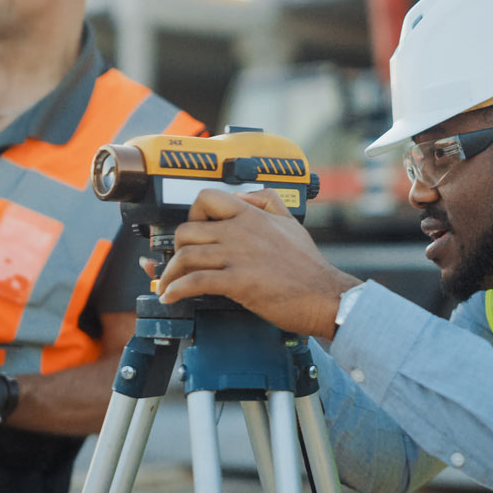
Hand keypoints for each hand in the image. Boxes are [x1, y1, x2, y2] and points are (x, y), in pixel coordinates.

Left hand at [157, 188, 361, 338]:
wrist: (324, 295)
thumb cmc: (309, 266)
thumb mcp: (290, 221)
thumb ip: (267, 201)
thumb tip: (243, 196)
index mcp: (250, 215)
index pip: (206, 198)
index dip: (192, 213)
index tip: (193, 230)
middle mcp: (239, 232)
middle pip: (187, 230)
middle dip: (176, 248)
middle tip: (179, 262)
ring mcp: (237, 257)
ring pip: (186, 256)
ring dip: (170, 273)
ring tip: (168, 285)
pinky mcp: (237, 282)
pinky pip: (195, 282)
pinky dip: (177, 289)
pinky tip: (171, 296)